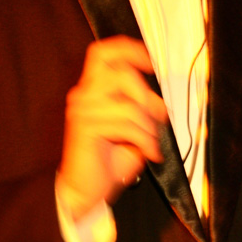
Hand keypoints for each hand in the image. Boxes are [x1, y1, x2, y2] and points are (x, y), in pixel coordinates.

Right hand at [57, 36, 167, 218]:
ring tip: (151, 142)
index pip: (102, 52)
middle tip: (157, 117)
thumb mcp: (131, 127)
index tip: (149, 62)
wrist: (86, 192)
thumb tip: (159, 100)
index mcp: (92, 89)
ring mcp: (82, 110)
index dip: (127, 49)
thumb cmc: (109, 159)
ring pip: (128, 104)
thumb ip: (140, 106)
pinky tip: (149, 152)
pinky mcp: (85, 128)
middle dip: (147, 95)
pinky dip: (145, 140)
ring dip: (148, 126)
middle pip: (121, 72)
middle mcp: (83, 94)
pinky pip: (126, 125)